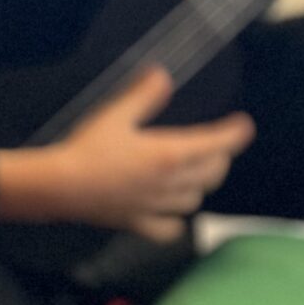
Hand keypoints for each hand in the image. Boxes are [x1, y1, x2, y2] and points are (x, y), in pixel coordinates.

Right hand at [0, 66, 254, 243]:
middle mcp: (170, 182)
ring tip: (194, 175)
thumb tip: (163, 76)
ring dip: (200, 185)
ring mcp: (156, 206)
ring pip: (195, 200)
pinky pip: (169, 228)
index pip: (217, 144)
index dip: (234, 134)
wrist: (60, 185)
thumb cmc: (87, 146)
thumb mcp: (115, 115)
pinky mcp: (138, 223)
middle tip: (213, 147)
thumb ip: (143, 96)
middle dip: (219, 158)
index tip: (243, 125)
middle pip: (212, 174)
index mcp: (169, 153)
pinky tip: (170, 212)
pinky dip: (176, 220)